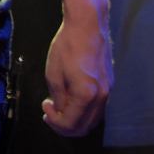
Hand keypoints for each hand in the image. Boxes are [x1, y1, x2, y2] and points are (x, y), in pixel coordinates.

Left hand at [41, 7, 112, 136]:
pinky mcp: (110, 84)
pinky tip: (71, 98)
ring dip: (75, 119)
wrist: (87, 26)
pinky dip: (84, 110)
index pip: (71, 124)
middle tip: (49, 113)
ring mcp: (108, 91)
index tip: (44, 108)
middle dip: (64, 125)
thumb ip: (58, 98)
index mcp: (87, 96)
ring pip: (93, 119)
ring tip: (58, 106)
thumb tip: (60, 112)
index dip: (54, 123)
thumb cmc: (67, 47)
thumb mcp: (54, 74)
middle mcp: (102, 97)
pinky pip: (97, 107)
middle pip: (84, 127)